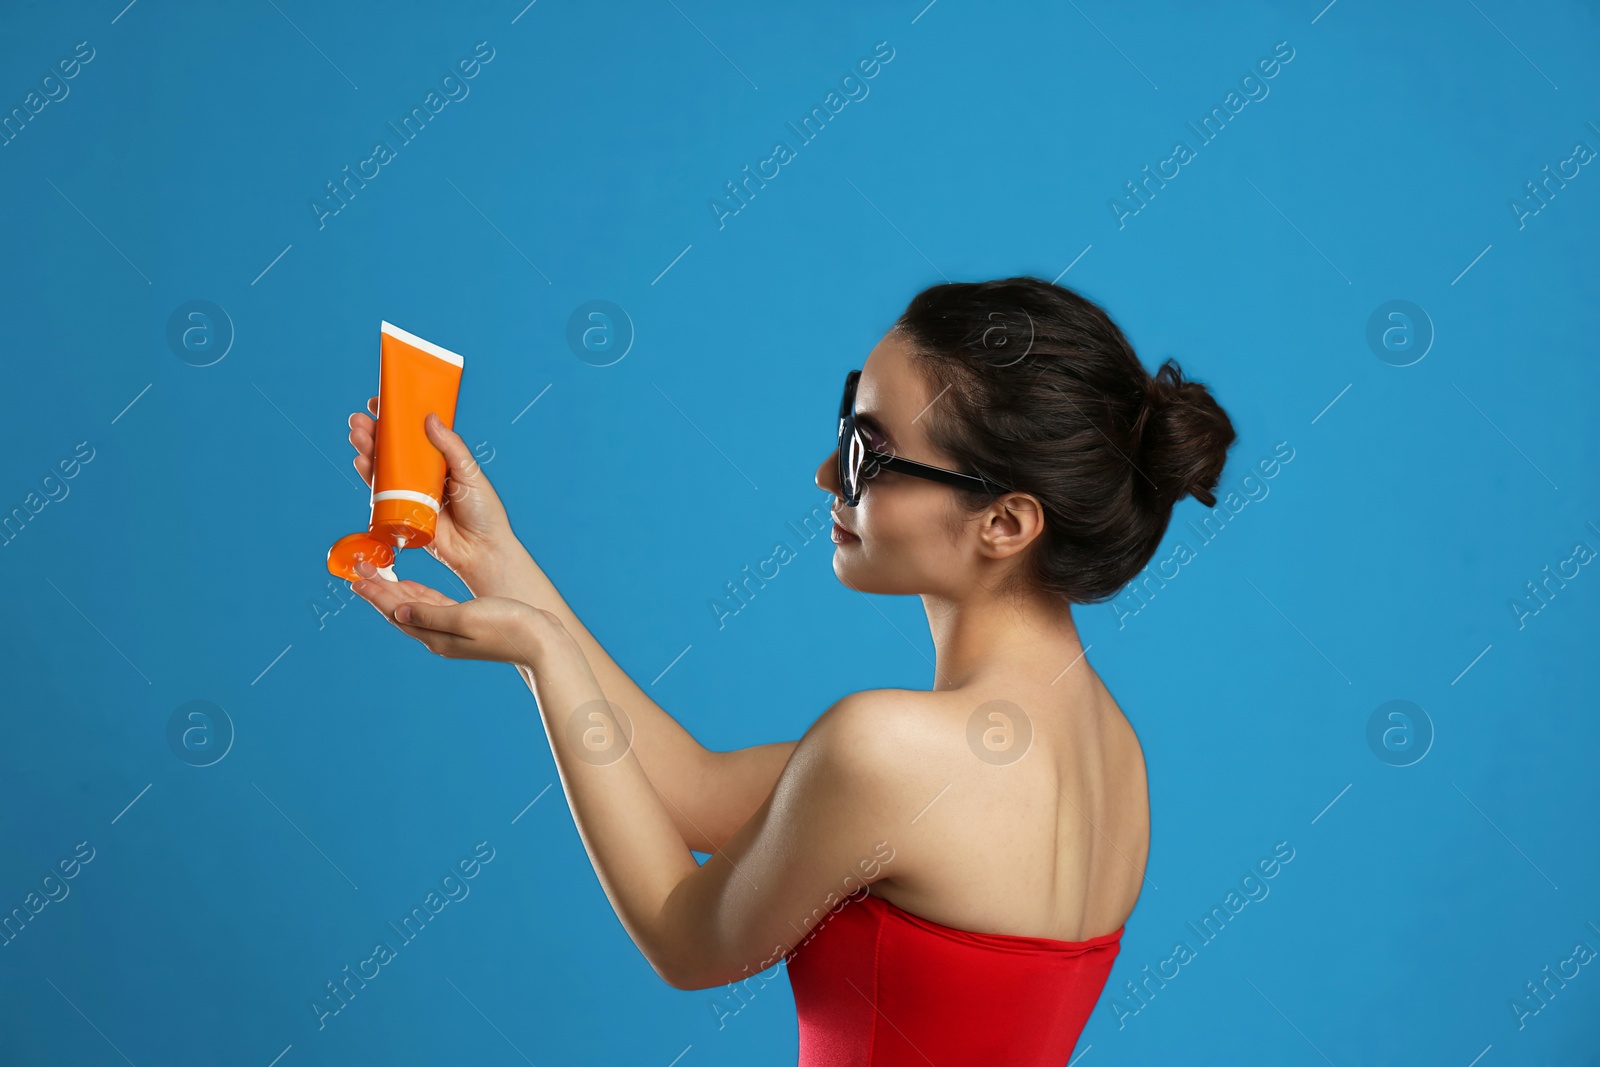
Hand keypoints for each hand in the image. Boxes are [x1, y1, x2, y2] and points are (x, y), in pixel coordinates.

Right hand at [348, 398, 516, 583]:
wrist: (481, 552)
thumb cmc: (483, 512)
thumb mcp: (470, 473)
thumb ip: (452, 447)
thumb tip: (430, 418)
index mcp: (440, 460)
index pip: (415, 434)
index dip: (397, 417)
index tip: (380, 401)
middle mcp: (422, 474)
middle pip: (393, 448)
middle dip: (374, 432)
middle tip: (359, 419)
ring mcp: (410, 492)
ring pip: (383, 467)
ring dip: (367, 449)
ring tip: (357, 435)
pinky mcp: (401, 513)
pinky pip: (380, 493)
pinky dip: (369, 477)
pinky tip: (361, 462)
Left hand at [349, 560, 551, 667]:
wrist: (543, 642)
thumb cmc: (509, 626)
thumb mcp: (466, 616)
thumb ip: (431, 614)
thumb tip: (399, 613)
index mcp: (437, 636)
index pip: (396, 612)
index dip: (376, 593)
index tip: (357, 576)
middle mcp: (440, 637)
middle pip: (400, 610)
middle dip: (379, 589)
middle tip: (360, 568)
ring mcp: (452, 632)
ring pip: (413, 608)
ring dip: (394, 591)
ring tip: (377, 574)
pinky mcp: (465, 624)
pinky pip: (431, 608)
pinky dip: (417, 595)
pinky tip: (410, 586)